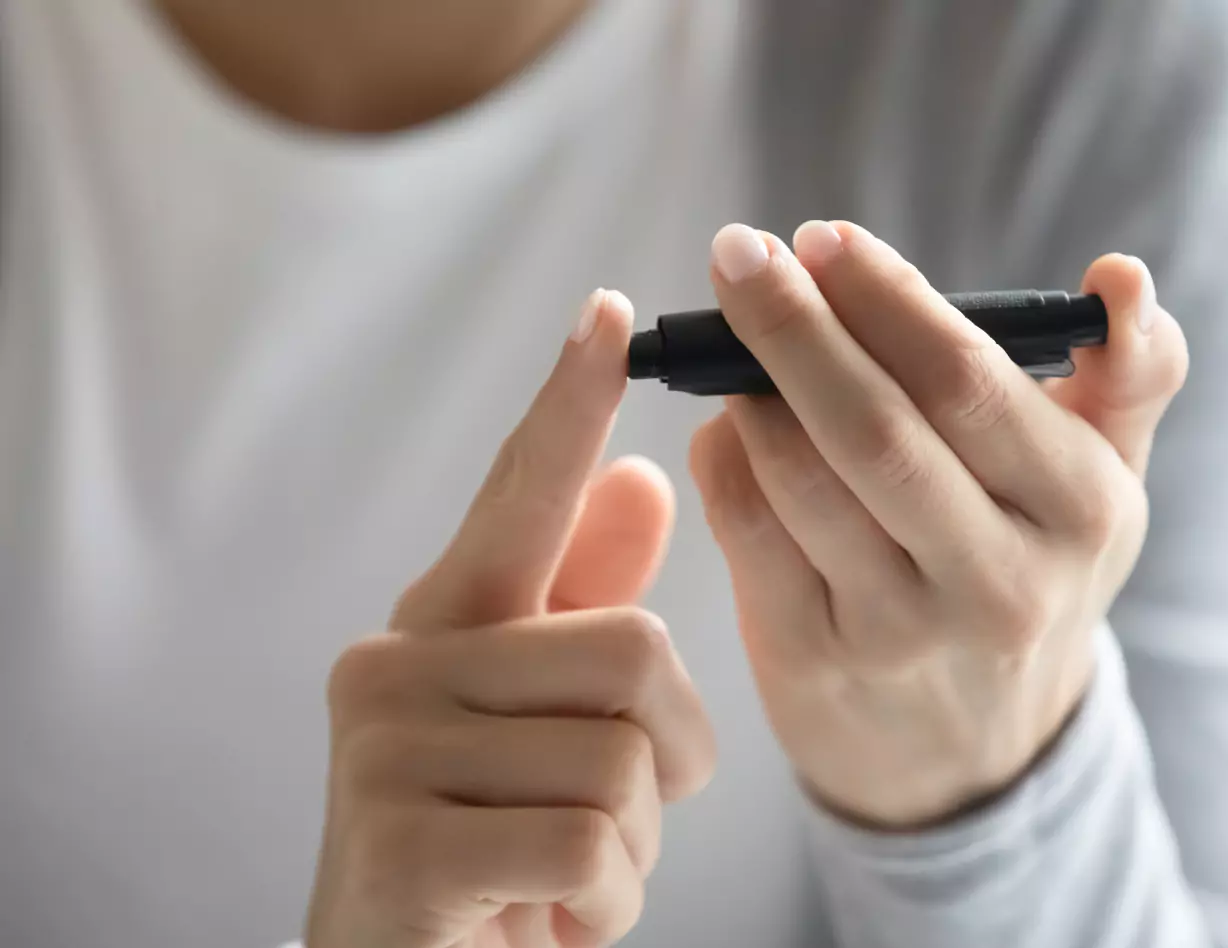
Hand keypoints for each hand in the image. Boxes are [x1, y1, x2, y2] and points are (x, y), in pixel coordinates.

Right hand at [307, 291, 716, 947]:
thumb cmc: (492, 854)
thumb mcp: (549, 730)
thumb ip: (583, 610)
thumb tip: (645, 479)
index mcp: (441, 627)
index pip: (516, 497)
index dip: (566, 407)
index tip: (610, 313)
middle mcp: (395, 665)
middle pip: (632, 649)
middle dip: (665, 758)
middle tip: (611, 822)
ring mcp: (385, 753)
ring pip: (619, 758)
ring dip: (629, 848)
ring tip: (555, 878)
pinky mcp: (400, 848)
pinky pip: (587, 848)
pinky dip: (602, 905)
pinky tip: (539, 922)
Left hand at [688, 222, 1186, 827]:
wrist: (977, 743)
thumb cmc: (1036, 564)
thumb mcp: (1105, 479)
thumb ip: (1130, 372)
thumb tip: (1122, 275)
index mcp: (1081, 512)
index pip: (968, 383)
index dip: (885, 300)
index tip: (821, 237)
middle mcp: (999, 582)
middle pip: (873, 430)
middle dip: (793, 327)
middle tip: (739, 251)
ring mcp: (903, 634)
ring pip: (800, 482)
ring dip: (749, 392)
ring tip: (729, 336)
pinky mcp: (817, 663)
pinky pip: (748, 536)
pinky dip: (723, 460)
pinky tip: (726, 422)